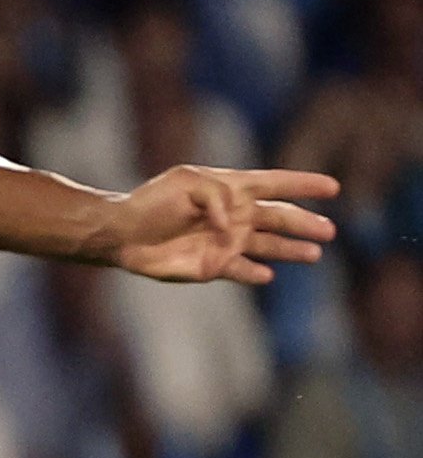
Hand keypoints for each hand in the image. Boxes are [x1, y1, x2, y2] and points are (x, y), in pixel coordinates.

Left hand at [105, 165, 338, 285]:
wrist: (124, 233)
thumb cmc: (154, 202)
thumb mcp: (188, 183)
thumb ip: (217, 197)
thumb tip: (233, 227)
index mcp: (232, 189)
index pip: (275, 183)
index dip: (303, 185)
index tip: (333, 187)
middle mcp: (235, 216)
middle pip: (279, 218)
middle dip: (305, 224)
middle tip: (329, 231)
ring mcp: (227, 242)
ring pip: (269, 246)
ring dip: (290, 250)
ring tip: (313, 254)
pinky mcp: (213, 266)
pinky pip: (242, 270)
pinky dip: (254, 273)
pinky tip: (266, 274)